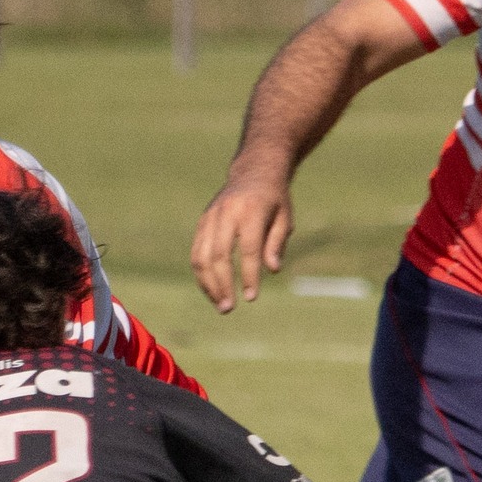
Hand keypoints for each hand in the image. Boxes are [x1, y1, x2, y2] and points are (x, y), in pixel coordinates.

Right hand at [191, 172, 294, 311]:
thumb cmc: (274, 199)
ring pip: (202, 256)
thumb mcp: (285, 218)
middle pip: (219, 254)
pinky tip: (212, 291)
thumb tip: (272, 270)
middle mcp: (227, 212)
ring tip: (220, 305)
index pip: (248, 249)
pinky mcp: (203, 222)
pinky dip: (202, 275)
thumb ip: (276, 243)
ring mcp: (211, 217)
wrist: (254, 172)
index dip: (248, 275)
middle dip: (223, 284)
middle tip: (229, 308)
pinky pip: (197, 252)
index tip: (251, 297)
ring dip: (208, 284)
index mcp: (251, 210)